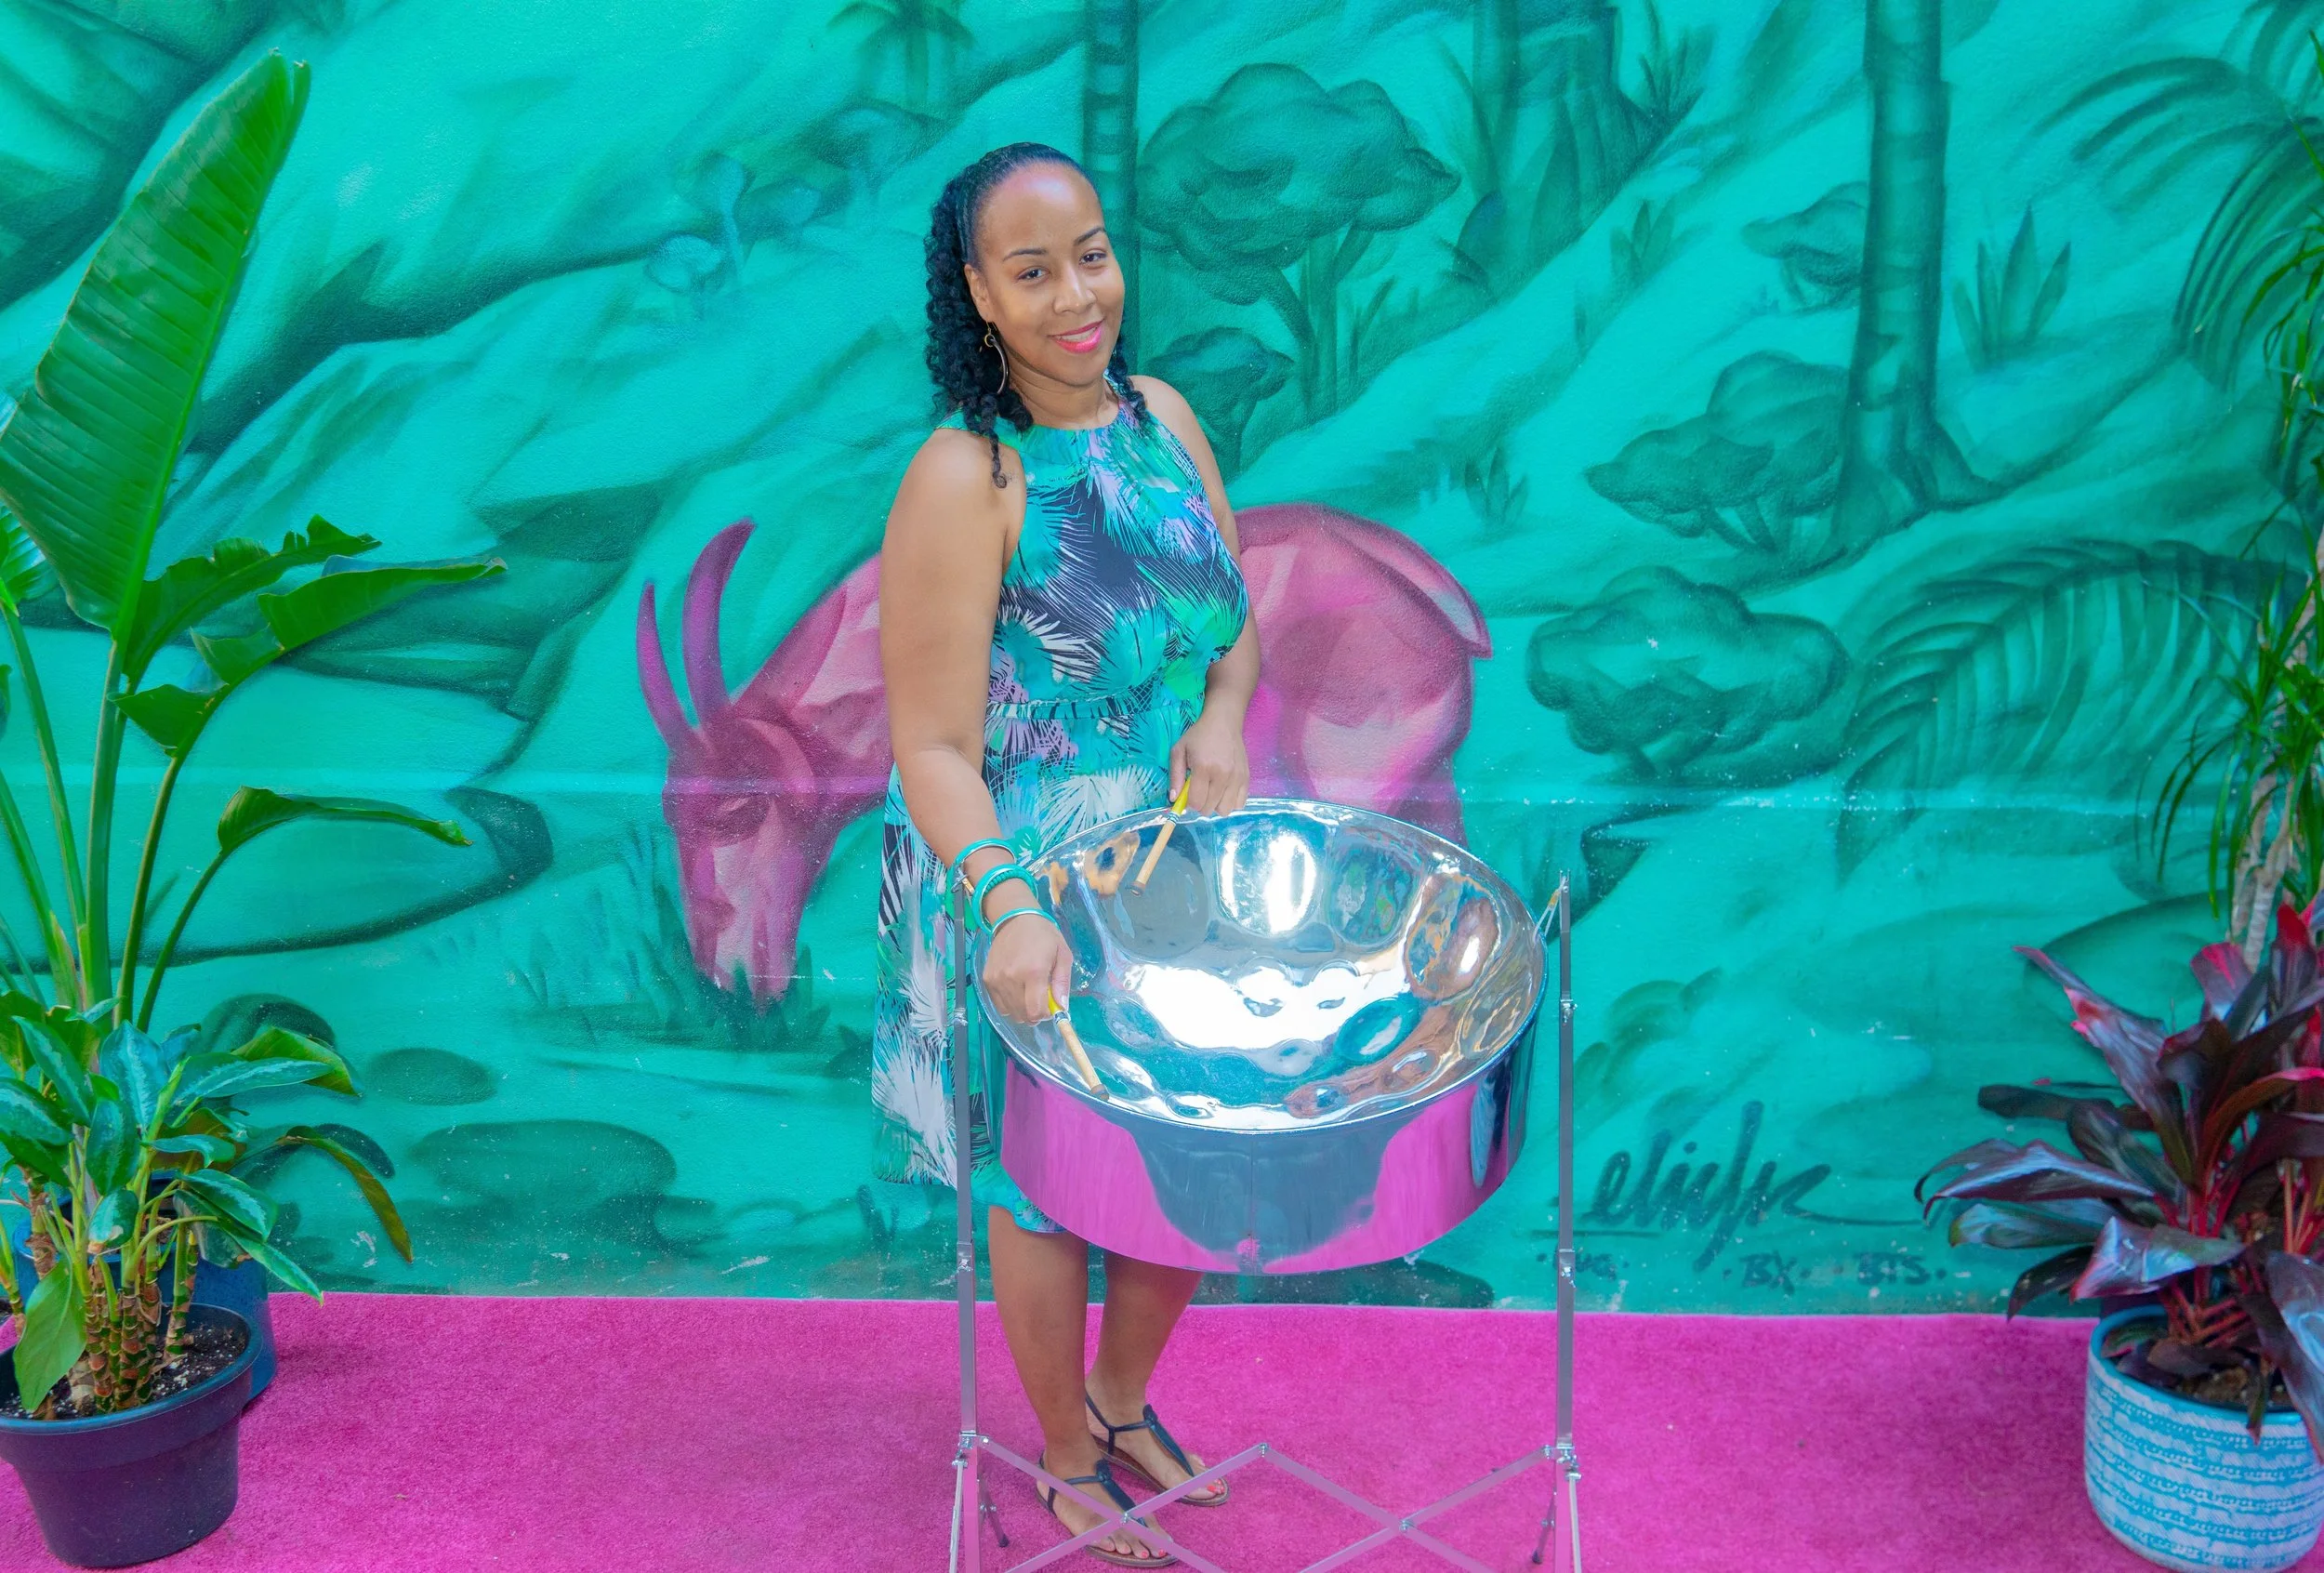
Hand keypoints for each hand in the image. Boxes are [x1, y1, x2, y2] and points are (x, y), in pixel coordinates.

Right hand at [982, 906, 1073, 1025]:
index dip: (1046, 1014)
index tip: (1050, 1005)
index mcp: (1034, 972)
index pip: (1036, 1011)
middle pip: (1023, 1015)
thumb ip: (1062, 983)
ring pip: (1010, 1012)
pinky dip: (1009, 1004)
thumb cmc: (1044, 936)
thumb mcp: (1063, 955)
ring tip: (1028, 992)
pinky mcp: (987, 979)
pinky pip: (998, 1005)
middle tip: (1040, 999)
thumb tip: (1062, 1008)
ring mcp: (996, 979)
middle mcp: (1012, 978)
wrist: (1015, 919)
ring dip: (1022, 1009)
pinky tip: (1016, 989)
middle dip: (1035, 1013)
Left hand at [1170, 707, 1250, 816]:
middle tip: (1200, 790)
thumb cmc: (1198, 736)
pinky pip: (1240, 804)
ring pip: (1225, 810)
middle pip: (1210, 809)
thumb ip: (1175, 777)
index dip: (1189, 803)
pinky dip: (1230, 802)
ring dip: (1216, 806)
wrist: (1223, 722)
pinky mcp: (1246, 778)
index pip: (1196, 802)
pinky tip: (1224, 791)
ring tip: (1212, 792)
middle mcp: (1222, 775)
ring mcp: (1237, 778)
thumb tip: (1174, 800)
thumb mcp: (1178, 751)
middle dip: (1201, 804)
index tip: (1188, 794)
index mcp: (1203, 768)